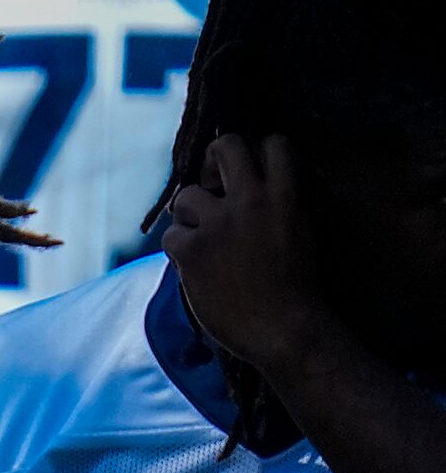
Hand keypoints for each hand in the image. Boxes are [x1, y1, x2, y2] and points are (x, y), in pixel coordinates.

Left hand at [161, 134, 329, 376]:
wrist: (284, 329)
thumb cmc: (297, 287)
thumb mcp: (301, 230)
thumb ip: (280, 202)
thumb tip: (252, 183)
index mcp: (288, 194)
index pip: (272, 142)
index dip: (256, 154)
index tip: (247, 174)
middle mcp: (252, 200)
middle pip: (225, 146)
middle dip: (214, 160)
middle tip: (212, 184)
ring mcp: (219, 223)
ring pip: (185, 195)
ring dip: (190, 216)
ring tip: (204, 240)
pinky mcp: (192, 249)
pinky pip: (171, 236)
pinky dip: (179, 250)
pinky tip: (195, 268)